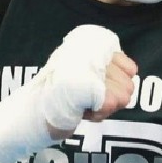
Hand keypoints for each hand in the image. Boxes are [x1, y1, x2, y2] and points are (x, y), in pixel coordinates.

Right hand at [0, 25, 137, 162]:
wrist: (28, 115)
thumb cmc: (57, 99)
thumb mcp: (83, 77)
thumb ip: (106, 72)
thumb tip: (133, 73)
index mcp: (90, 47)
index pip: (130, 68)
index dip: (119, 85)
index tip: (98, 92)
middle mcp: (89, 52)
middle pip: (129, 85)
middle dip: (113, 100)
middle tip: (88, 101)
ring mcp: (86, 68)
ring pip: (122, 94)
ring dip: (105, 107)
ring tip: (84, 105)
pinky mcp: (84, 85)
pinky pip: (110, 104)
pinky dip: (98, 114)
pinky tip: (82, 112)